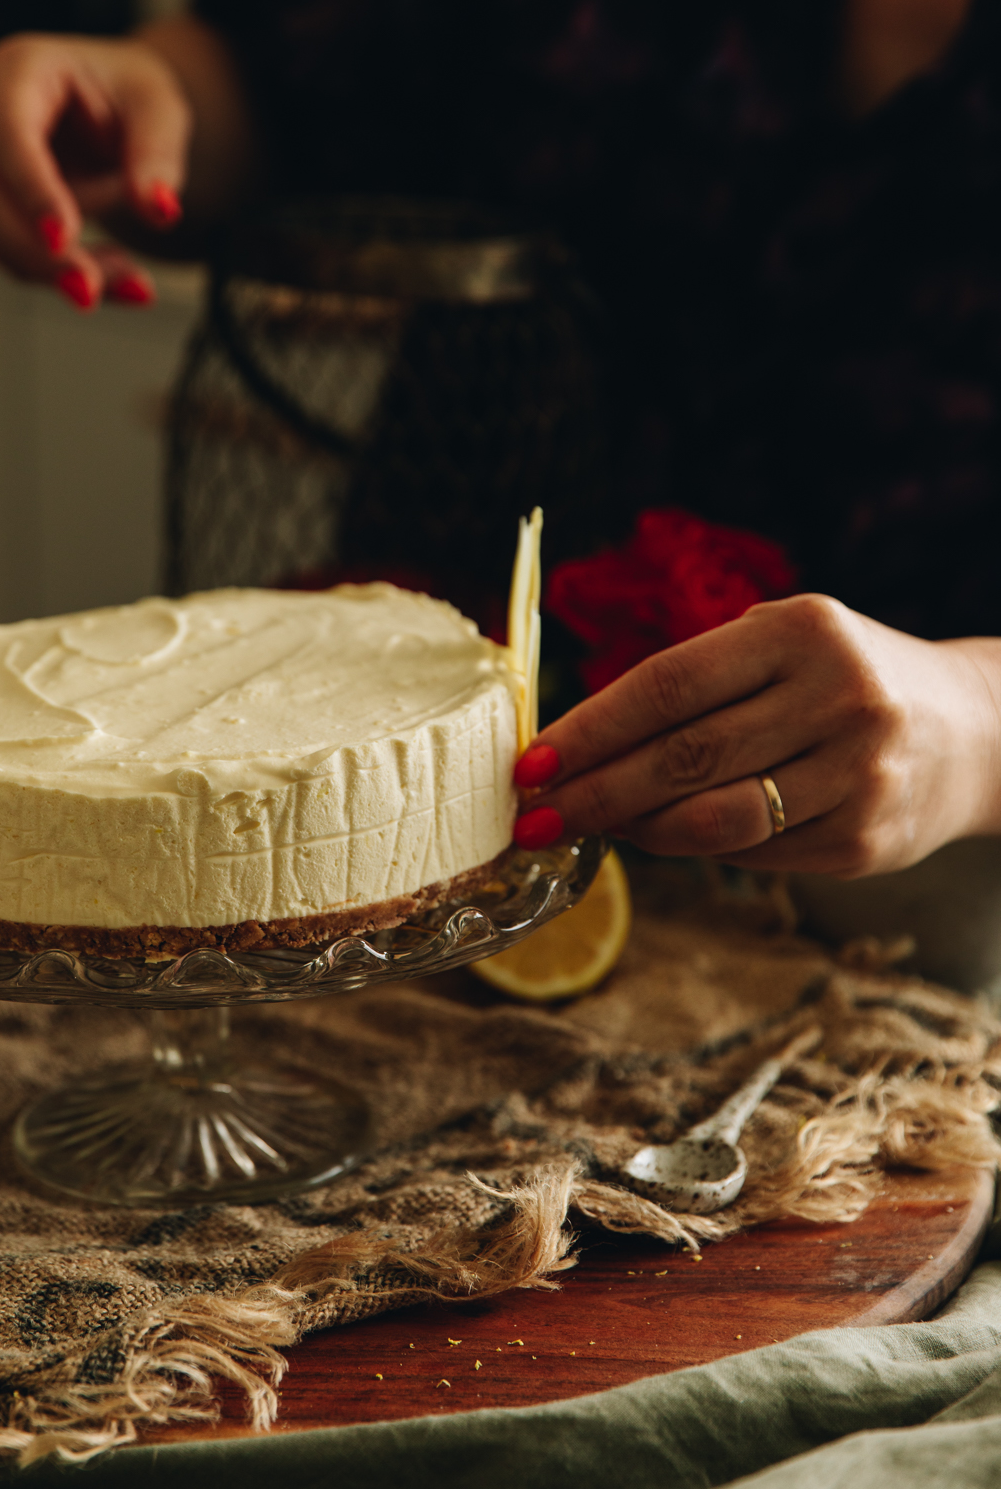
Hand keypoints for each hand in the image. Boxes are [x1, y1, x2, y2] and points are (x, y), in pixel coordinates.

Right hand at [0, 33, 188, 307]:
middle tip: (90, 293)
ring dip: (53, 270)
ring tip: (130, 282)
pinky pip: (6, 249)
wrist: (109, 107)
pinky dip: (58, 273)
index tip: (64, 240)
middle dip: (33, 250)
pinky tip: (113, 278)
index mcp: (21, 67)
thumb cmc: (130, 97)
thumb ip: (159, 157)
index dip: (33, 189)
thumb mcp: (161, 112)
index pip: (12, 133)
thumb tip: (159, 210)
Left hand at [515, 595, 1000, 875]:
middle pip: (684, 758)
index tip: (532, 762)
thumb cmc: (839, 677)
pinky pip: (753, 855)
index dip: (590, 729)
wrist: (972, 730)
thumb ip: (695, 679)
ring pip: (715, 821)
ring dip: (637, 830)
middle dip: (595, 792)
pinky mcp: (865, 841)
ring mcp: (858, 775)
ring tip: (591, 826)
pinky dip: (694, 850)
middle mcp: (838, 699)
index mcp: (802, 633)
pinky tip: (660, 837)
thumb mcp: (782, 642)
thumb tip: (577, 741)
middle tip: (534, 816)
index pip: (668, 685)